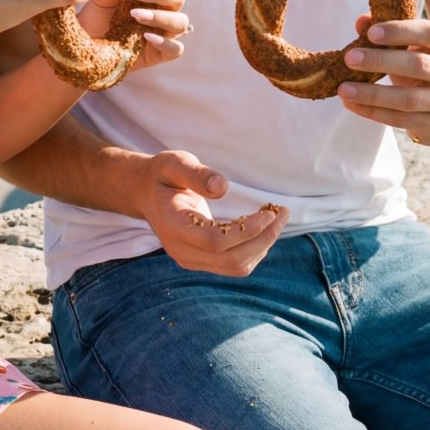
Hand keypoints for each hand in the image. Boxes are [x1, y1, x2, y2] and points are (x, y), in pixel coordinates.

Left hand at [79, 0, 189, 68]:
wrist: (85, 49)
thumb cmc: (96, 19)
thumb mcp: (100, 1)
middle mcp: (164, 9)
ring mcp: (165, 31)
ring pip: (180, 21)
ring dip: (160, 16)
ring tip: (135, 15)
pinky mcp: (162, 53)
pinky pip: (176, 48)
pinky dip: (165, 42)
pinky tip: (147, 37)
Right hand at [136, 150, 288, 276]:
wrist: (147, 193)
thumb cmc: (163, 175)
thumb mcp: (174, 164)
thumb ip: (196, 174)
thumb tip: (222, 187)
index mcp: (173, 227)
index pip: (216, 242)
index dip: (247, 230)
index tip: (270, 212)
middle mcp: (181, 251)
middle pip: (232, 260)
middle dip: (264, 239)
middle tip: (283, 212)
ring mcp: (191, 260)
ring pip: (237, 266)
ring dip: (263, 245)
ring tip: (277, 216)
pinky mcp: (202, 261)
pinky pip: (235, 264)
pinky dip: (255, 248)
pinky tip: (263, 226)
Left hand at [338, 11, 429, 147]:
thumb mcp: (418, 50)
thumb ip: (392, 35)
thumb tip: (361, 21)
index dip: (400, 31)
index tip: (370, 33)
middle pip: (419, 65)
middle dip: (380, 60)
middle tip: (349, 58)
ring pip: (408, 99)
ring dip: (371, 93)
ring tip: (343, 88)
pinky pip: (401, 120)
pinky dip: (372, 112)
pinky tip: (352, 104)